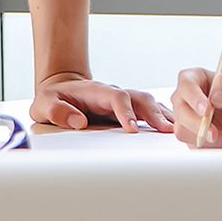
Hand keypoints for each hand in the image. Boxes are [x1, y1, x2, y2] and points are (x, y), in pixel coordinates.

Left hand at [30, 73, 173, 133]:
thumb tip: (78, 121)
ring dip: (163, 116)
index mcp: (97, 91)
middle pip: (140, 98)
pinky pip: (150, 111)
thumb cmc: (53, 98)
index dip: (126, 112)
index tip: (131, 128)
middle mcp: (114, 94)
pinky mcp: (128, 110)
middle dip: (154, 114)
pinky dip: (163, 117)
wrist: (61, 88)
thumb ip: (58, 111)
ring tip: (176, 132)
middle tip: (166, 130)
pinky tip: (174, 129)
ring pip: (149, 103)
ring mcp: (124, 100)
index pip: (117, 97)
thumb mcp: (45, 104)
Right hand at [171, 68, 221, 147]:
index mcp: (196, 78)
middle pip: (180, 111)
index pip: (186, 84)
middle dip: (197, 124)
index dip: (194, 97)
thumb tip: (214, 98)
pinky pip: (194, 146)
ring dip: (206, 139)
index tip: (207, 110)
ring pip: (183, 131)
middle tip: (215, 133)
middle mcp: (187, 98)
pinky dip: (212, 148)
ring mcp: (187, 119)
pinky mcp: (192, 137)